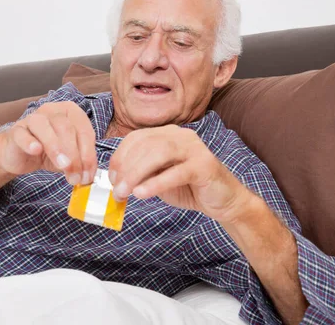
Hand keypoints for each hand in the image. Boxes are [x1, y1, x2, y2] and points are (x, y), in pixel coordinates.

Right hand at [0, 101, 97, 184]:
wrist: (18, 155)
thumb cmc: (46, 152)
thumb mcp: (68, 156)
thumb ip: (79, 161)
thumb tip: (87, 175)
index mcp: (70, 112)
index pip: (84, 130)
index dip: (88, 154)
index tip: (88, 175)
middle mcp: (52, 111)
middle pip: (66, 128)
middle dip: (74, 155)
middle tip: (76, 176)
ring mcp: (32, 118)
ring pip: (45, 127)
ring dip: (56, 148)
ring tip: (63, 166)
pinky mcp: (16, 130)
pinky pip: (23, 134)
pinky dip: (30, 142)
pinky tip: (36, 151)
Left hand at [109, 125, 251, 223]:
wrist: (223, 200)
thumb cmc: (188, 187)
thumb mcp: (158, 178)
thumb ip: (140, 174)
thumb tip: (115, 180)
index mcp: (167, 134)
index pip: (136, 138)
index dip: (119, 157)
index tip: (111, 178)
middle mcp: (180, 135)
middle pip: (145, 145)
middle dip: (125, 168)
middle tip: (116, 190)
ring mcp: (194, 148)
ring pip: (158, 154)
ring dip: (136, 174)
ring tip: (124, 193)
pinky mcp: (205, 165)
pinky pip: (176, 172)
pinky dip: (155, 183)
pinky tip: (141, 194)